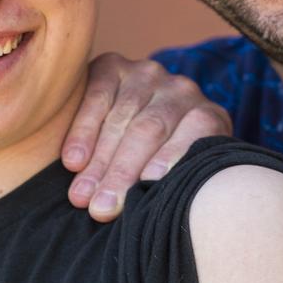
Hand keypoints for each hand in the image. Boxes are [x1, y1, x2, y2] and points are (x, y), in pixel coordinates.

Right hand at [62, 52, 231, 220]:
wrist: (144, 115)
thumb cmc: (163, 163)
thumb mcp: (181, 171)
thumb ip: (175, 182)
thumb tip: (152, 217)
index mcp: (209, 116)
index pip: (195, 133)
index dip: (170, 160)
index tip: (145, 192)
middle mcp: (182, 90)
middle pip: (151, 129)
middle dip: (122, 172)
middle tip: (100, 209)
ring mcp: (148, 74)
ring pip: (122, 117)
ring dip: (98, 160)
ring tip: (81, 196)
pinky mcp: (115, 65)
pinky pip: (98, 95)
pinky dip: (84, 130)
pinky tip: (73, 160)